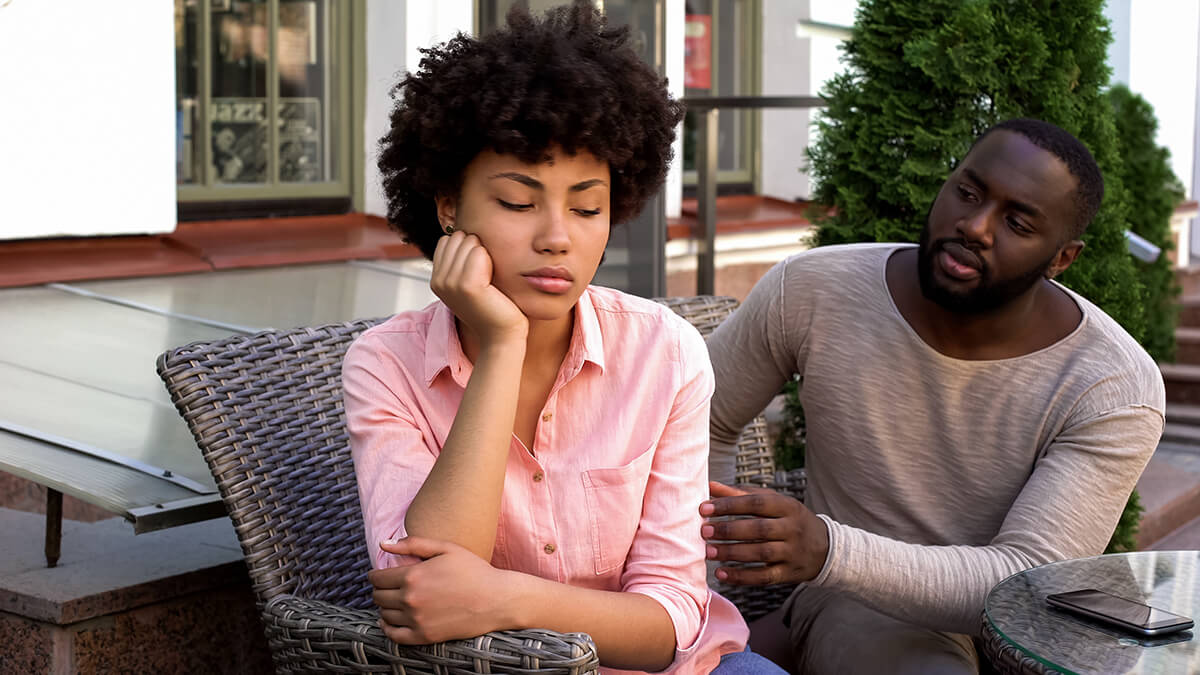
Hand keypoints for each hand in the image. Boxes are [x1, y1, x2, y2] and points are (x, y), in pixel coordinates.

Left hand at [369, 536, 511, 643]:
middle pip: (378, 596)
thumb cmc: (473, 570)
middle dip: (380, 590)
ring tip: (394, 600)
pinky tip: (391, 620)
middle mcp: (411, 599)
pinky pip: (394, 635)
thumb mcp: (446, 548)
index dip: (375, 575)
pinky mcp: (424, 636)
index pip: (377, 578)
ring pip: (384, 615)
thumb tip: (383, 544)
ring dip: (385, 607)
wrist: (496, 599)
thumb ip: (412, 544)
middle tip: (388, 586)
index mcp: (413, 576)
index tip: (379, 574)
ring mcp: (417, 620)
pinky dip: (387, 628)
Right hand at [431, 231, 526, 344]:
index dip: (467, 248)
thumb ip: (459, 262)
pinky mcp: (467, 285)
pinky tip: (492, 281)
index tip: (478, 270)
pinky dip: (490, 261)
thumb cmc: (492, 306)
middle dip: (476, 248)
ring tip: (489, 279)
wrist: (502, 334)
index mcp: (436, 279)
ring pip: (469, 242)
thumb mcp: (468, 283)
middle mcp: (439, 280)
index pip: (447, 240)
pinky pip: (479, 253)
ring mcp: (451, 283)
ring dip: (485, 254)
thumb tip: (462, 232)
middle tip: (486, 276)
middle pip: (458, 237)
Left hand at [699, 481, 828, 584]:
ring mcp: (792, 552)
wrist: (825, 548)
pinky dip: (741, 577)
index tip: (705, 508)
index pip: (756, 503)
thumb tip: (710, 486)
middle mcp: (792, 528)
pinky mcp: (789, 573)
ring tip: (708, 552)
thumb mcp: (773, 502)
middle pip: (759, 529)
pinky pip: (764, 576)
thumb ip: (742, 494)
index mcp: (787, 506)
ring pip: (761, 553)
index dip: (729, 505)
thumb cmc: (790, 519)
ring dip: (732, 553)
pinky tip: (721, 573)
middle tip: (705, 531)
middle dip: (729, 530)